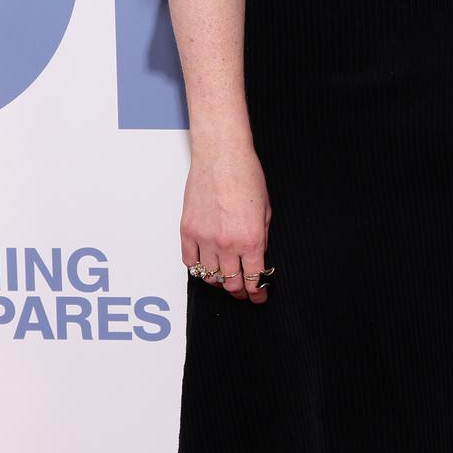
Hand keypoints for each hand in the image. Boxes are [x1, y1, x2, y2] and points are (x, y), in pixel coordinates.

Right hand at [181, 140, 272, 301]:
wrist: (221, 156)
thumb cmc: (245, 176)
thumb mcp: (265, 211)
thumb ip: (261, 238)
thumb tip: (257, 257)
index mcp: (251, 240)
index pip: (253, 279)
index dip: (256, 293)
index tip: (258, 296)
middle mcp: (227, 244)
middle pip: (231, 283)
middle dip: (239, 292)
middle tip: (243, 291)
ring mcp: (205, 238)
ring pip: (209, 276)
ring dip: (218, 281)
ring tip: (224, 278)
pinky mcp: (187, 230)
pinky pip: (189, 261)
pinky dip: (197, 267)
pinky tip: (205, 265)